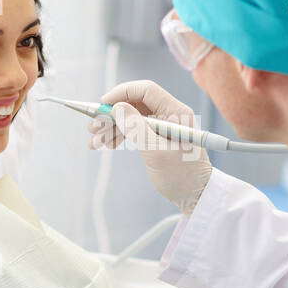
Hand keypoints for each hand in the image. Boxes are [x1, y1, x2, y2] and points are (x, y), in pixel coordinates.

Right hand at [87, 79, 212, 214]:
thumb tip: (117, 108)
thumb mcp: (157, 154)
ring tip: (94, 141)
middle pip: (134, 103)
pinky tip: (106, 144)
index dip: (122, 94)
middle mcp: (170, 114)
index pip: (146, 91)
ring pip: (131, 117)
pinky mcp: (156, 136)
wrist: (195, 196)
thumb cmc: (182, 176)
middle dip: (111, 114)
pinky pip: (133, 129)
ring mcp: (162, 125)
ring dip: (111, 127)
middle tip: (92, 126)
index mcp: (177, 113)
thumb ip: (137, 129)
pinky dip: (119, 135)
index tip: (102, 106)